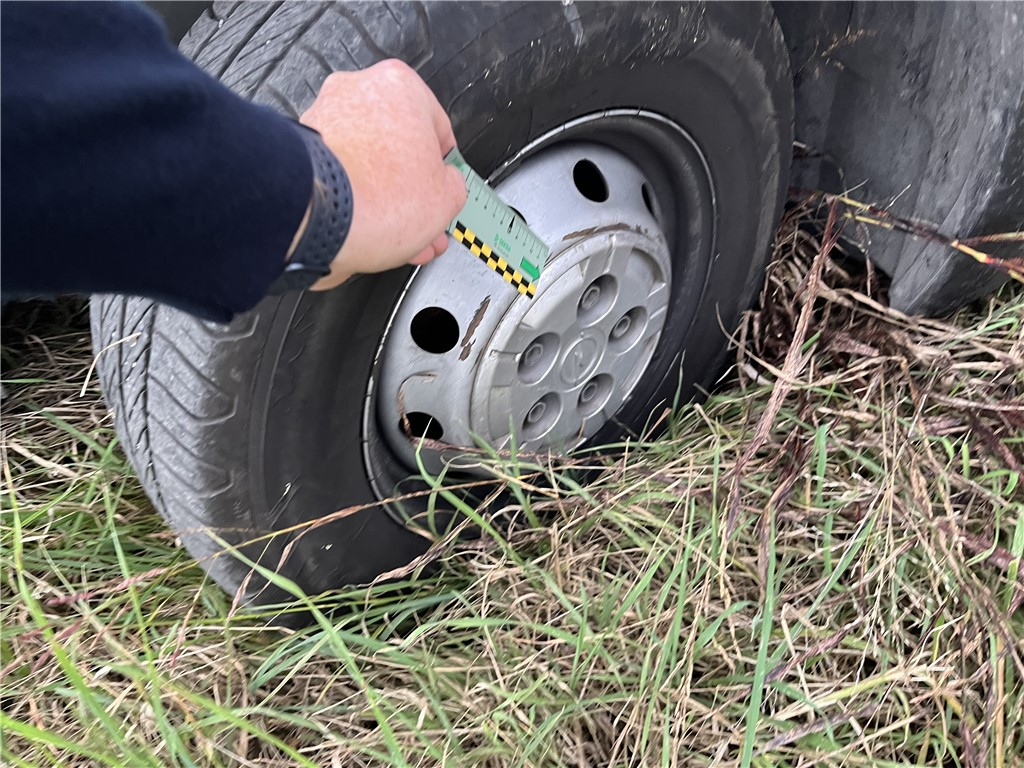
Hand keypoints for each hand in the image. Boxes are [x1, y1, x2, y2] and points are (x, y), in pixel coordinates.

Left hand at [298, 60, 466, 289]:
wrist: (317, 219)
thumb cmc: (377, 197)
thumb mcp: (446, 198)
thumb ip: (453, 186)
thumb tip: (447, 188)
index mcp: (401, 86)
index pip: (438, 130)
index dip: (445, 169)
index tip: (445, 189)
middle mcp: (358, 92)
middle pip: (399, 148)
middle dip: (413, 189)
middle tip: (424, 218)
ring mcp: (326, 118)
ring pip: (369, 164)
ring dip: (386, 198)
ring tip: (398, 235)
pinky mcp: (303, 149)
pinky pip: (342, 175)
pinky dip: (355, 199)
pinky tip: (369, 228)